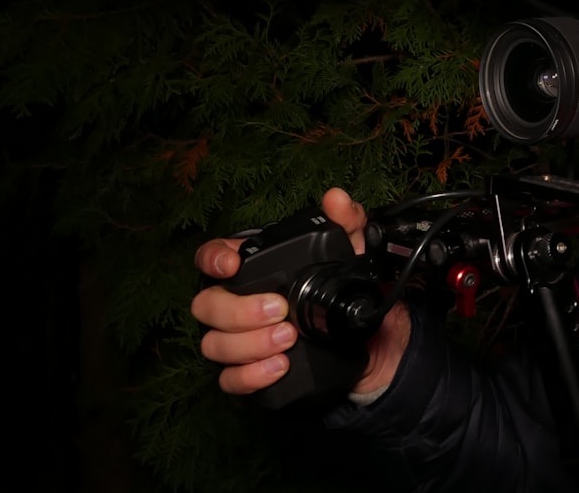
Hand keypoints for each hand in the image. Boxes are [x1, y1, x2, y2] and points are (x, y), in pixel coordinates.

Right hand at [192, 187, 410, 395]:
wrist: (372, 342)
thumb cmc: (350, 292)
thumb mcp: (356, 254)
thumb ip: (348, 223)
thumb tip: (336, 198)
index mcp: (254, 271)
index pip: (212, 258)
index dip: (212, 259)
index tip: (232, 265)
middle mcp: (237, 305)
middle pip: (206, 305)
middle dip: (238, 310)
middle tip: (279, 311)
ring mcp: (240, 341)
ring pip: (214, 344)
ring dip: (247, 344)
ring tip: (287, 340)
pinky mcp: (251, 373)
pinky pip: (230, 380)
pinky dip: (250, 376)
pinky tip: (278, 367)